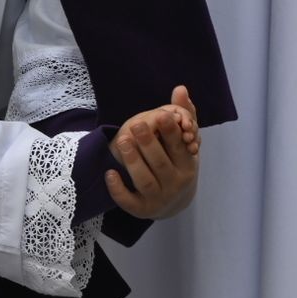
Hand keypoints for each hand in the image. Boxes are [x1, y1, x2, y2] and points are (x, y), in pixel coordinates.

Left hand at [107, 86, 199, 219]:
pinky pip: (129, 201)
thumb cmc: (176, 164)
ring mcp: (158, 198)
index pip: (180, 148)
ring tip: (121, 140)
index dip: (171, 133)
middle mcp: (175, 183)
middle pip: (161, 163)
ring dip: (133, 161)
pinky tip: (109, 173)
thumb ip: (183, 115)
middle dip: (149, 144)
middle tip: (136, 124)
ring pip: (145, 181)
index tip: (161, 115)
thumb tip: (180, 88)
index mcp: (187, 165)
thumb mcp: (183, 143)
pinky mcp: (141, 209)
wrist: (171, 202)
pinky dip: (118, 189)